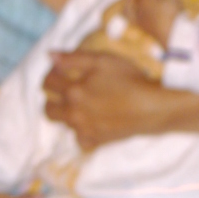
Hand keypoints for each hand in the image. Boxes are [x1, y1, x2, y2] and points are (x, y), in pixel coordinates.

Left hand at [44, 46, 185, 151]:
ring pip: (63, 123)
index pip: (47, 83)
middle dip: (52, 98)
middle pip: (47, 109)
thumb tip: (49, 55)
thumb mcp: (102, 60)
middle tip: (65, 90)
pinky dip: (81, 131)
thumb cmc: (129, 80)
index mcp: (73, 91)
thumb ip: (72, 57)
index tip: (61, 71)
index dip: (52, 73)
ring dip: (66, 112)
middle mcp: (73, 113)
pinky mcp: (94, 142)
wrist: (151, 108)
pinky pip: (79, 139)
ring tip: (81, 103)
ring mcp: (83, 130)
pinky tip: (91, 122)